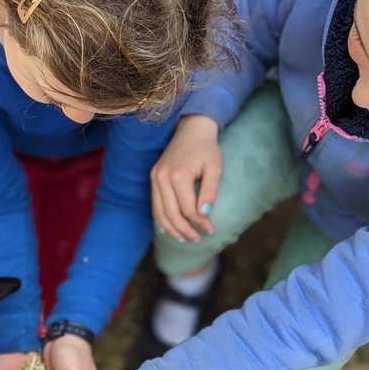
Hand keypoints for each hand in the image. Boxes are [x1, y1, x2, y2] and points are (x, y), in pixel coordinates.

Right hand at [151, 114, 221, 242]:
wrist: (191, 130)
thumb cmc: (206, 149)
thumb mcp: (215, 168)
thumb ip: (210, 191)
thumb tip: (204, 214)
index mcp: (178, 175)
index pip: (188, 208)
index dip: (200, 223)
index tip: (212, 230)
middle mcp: (162, 177)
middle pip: (171, 214)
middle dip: (185, 230)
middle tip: (198, 240)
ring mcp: (155, 178)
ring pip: (159, 212)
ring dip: (172, 229)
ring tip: (185, 239)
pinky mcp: (153, 179)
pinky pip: (155, 205)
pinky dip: (161, 220)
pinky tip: (170, 229)